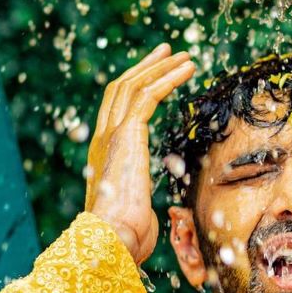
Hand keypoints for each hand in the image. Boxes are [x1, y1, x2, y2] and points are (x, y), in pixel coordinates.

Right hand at [85, 44, 194, 262]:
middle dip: (146, 68)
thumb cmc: (126, 238)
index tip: (154, 76)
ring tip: (185, 57)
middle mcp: (104, 139)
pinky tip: (188, 69)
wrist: (113, 239)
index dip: (134, 88)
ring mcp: (112, 134)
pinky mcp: (127, 134)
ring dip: (161, 67)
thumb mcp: (136, 216)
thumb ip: (141, 207)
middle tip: (168, 53)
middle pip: (121, 89)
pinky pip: (148, 94)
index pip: (115, 111)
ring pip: (135, 85)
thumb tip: (154, 219)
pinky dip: (168, 77)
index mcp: (104, 156)